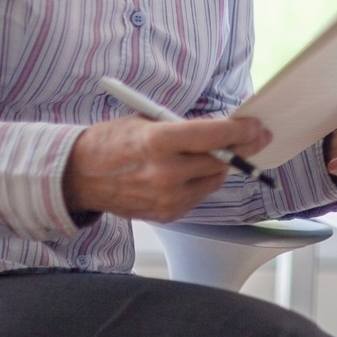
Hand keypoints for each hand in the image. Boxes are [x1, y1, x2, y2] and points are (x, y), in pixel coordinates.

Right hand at [64, 115, 269, 221]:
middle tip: (252, 137)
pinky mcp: (166, 214)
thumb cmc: (112, 142)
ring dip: (221, 166)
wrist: (79, 176)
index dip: (241, 131)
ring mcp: (165, 198)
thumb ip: (186, 128)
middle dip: (239, 148)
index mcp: (158, 142)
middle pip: (221, 161)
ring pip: (214, 180)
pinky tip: (190, 171)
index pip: (214, 136)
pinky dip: (202, 182)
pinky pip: (199, 196)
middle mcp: (164, 173)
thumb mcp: (148, 121)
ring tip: (214, 152)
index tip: (257, 127)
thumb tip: (226, 129)